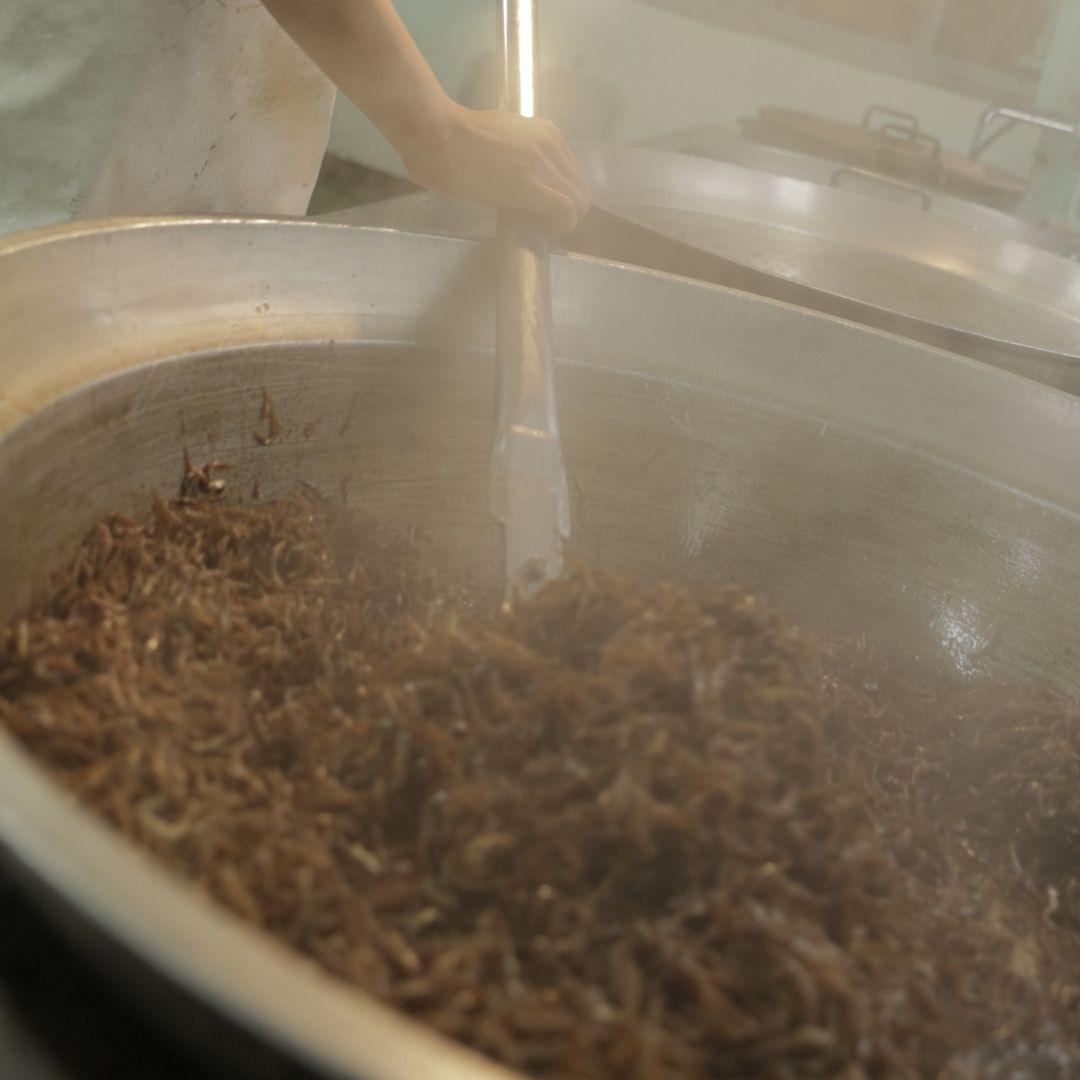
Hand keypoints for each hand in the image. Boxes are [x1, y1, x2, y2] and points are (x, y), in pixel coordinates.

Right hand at [395, 103, 591, 235]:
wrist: (437, 136)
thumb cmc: (456, 138)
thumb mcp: (500, 138)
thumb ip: (519, 154)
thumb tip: (519, 176)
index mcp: (545, 131)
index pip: (573, 172)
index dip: (563, 196)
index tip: (545, 209)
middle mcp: (551, 145)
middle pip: (581, 189)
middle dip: (567, 212)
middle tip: (544, 223)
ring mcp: (543, 165)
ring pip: (579, 203)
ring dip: (564, 222)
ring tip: (541, 227)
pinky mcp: (532, 187)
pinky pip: (566, 212)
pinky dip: (560, 227)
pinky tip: (542, 231)